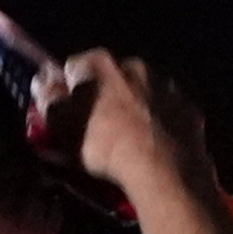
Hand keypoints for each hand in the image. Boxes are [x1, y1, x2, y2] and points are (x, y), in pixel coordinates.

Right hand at [50, 49, 210, 211]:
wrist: (164, 169)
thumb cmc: (105, 145)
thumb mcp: (63, 125)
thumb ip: (49, 97)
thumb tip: (43, 79)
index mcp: (101, 63)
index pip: (74, 68)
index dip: (68, 91)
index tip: (68, 114)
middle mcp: (136, 64)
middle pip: (112, 77)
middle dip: (105, 96)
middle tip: (102, 128)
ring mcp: (167, 85)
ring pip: (143, 92)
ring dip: (136, 107)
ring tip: (131, 139)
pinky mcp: (189, 108)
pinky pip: (169, 112)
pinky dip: (162, 123)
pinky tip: (157, 145)